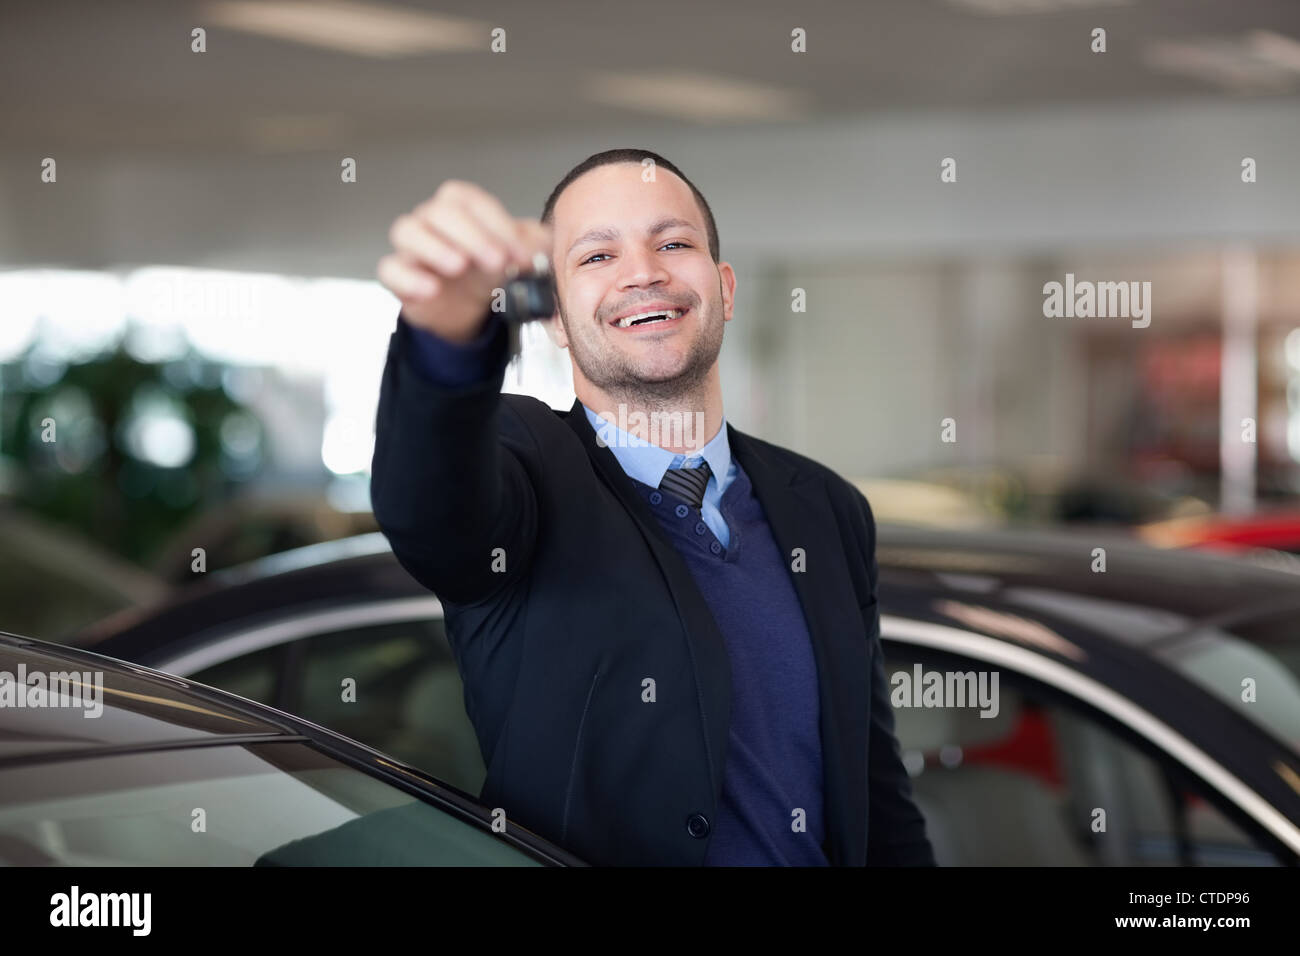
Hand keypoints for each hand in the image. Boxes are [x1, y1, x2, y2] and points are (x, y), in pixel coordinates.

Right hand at [378, 180, 552, 342]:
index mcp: (462, 208)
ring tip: (460, 265)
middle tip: (498, 260)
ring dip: (434, 247)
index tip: (521, 254)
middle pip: (441, 212)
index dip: (497, 225)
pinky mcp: (399, 277)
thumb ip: (535, 244)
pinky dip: (408, 278)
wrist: (467, 307)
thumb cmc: (488, 269)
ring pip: (407, 231)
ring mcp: (412, 247)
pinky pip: (390, 269)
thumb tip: (541, 244)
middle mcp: (433, 220)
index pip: (471, 201)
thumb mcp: (519, 254)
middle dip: (473, 235)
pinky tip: (431, 289)